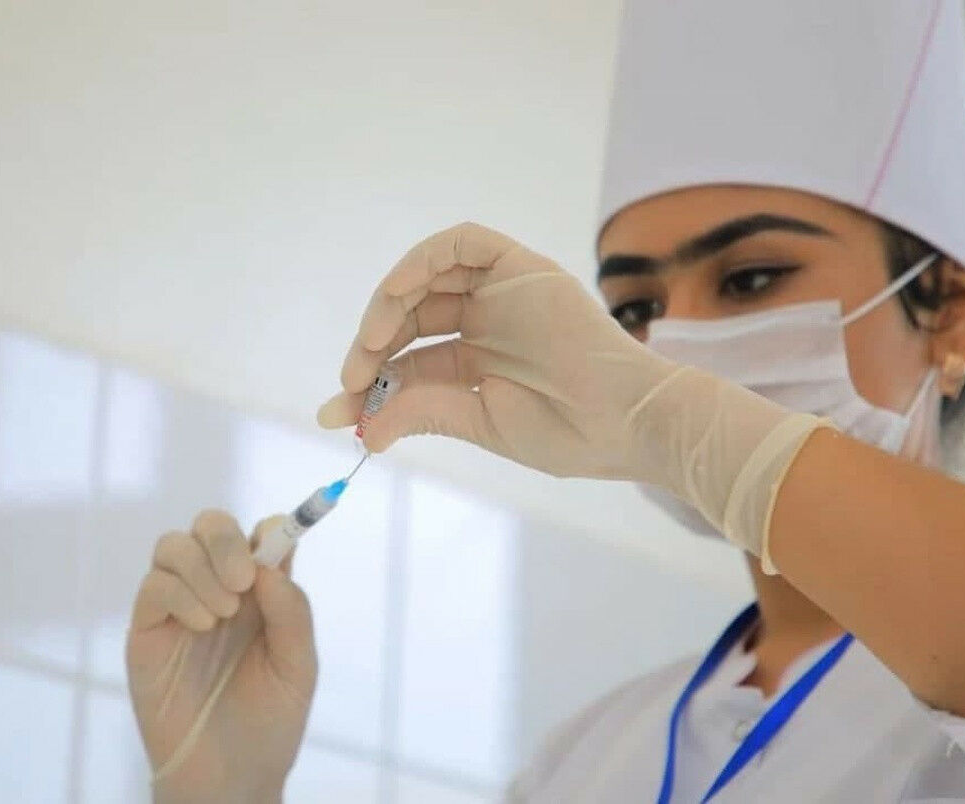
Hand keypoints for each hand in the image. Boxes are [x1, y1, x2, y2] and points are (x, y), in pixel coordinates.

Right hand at [126, 510, 316, 803]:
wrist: (230, 775)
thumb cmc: (269, 722)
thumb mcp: (298, 667)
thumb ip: (292, 612)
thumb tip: (269, 563)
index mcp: (261, 593)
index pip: (260, 534)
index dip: (271, 529)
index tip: (278, 541)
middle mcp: (218, 590)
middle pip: (209, 526)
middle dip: (225, 538)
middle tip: (242, 578)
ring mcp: (179, 607)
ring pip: (174, 546)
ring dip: (202, 569)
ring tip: (224, 615)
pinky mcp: (148, 631)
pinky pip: (153, 586)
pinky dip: (180, 594)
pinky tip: (203, 626)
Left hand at [316, 221, 677, 480]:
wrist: (626, 421)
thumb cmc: (566, 432)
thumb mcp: (477, 422)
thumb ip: (420, 411)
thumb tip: (359, 428)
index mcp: (479, 363)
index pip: (408, 360)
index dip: (371, 380)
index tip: (337, 409)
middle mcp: (487, 321)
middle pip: (410, 315)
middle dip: (372, 343)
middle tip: (351, 378)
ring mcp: (503, 292)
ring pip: (429, 275)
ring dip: (389, 302)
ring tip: (370, 341)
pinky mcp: (521, 267)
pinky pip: (464, 243)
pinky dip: (424, 259)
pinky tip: (399, 293)